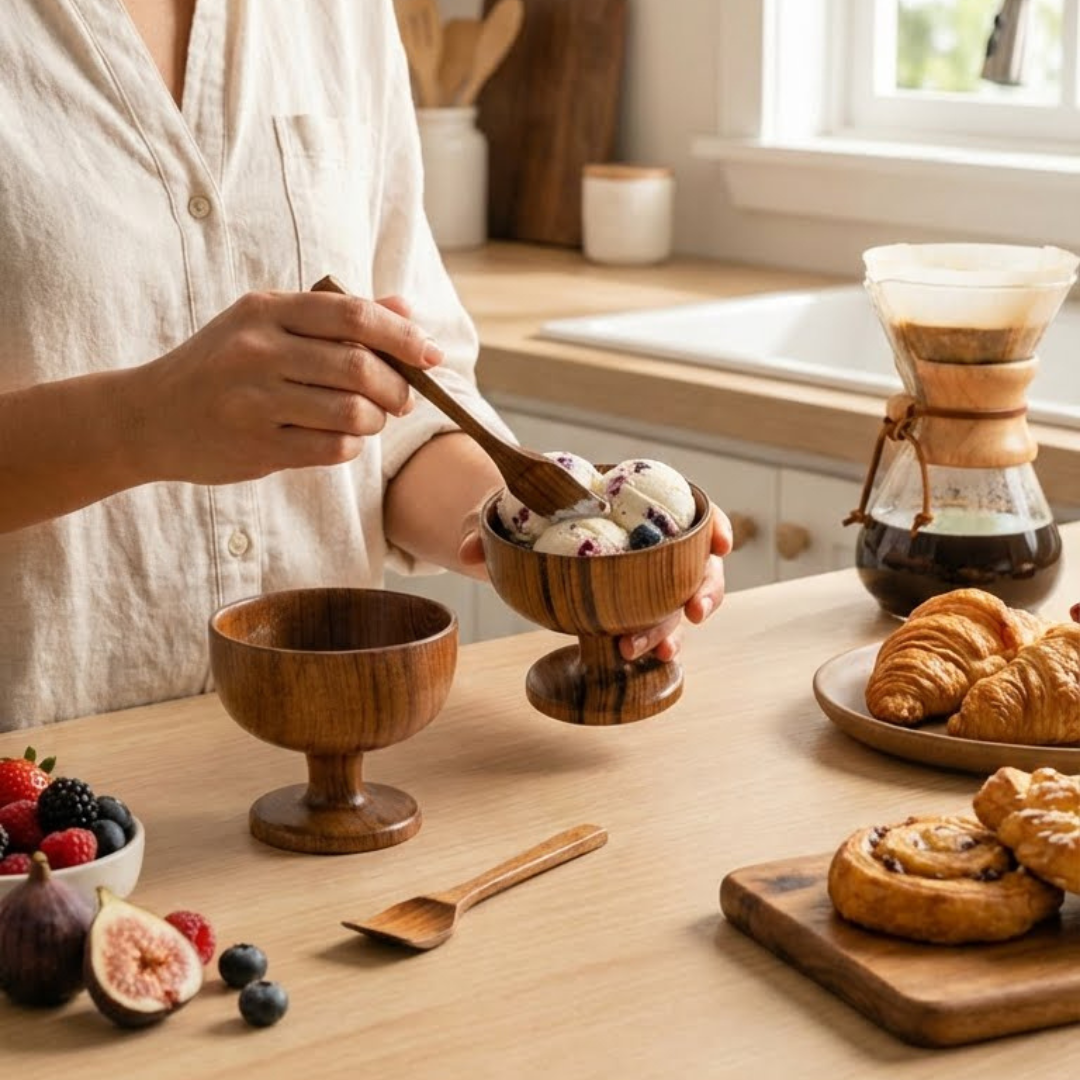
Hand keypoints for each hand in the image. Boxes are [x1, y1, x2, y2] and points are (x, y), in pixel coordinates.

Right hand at [131, 290, 437, 483]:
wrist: (149, 417)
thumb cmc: (221, 366)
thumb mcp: (267, 324)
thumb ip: (336, 316)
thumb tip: (406, 309)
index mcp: (266, 310)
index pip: (354, 314)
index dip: (403, 337)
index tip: (431, 355)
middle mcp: (258, 351)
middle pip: (361, 367)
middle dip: (398, 387)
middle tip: (404, 398)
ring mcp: (255, 402)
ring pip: (353, 412)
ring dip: (377, 420)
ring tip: (371, 417)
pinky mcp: (257, 446)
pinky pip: (333, 448)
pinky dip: (352, 445)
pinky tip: (342, 437)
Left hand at [457, 501, 734, 658]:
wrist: (512, 540)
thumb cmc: (519, 517)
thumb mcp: (501, 514)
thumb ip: (486, 529)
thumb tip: (468, 552)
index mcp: (631, 506)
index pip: (688, 509)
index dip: (712, 524)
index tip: (719, 542)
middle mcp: (646, 543)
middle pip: (694, 564)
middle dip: (703, 589)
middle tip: (692, 613)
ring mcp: (640, 579)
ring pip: (678, 602)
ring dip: (675, 628)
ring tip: (655, 652)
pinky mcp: (626, 609)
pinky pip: (651, 624)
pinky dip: (655, 642)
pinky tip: (647, 660)